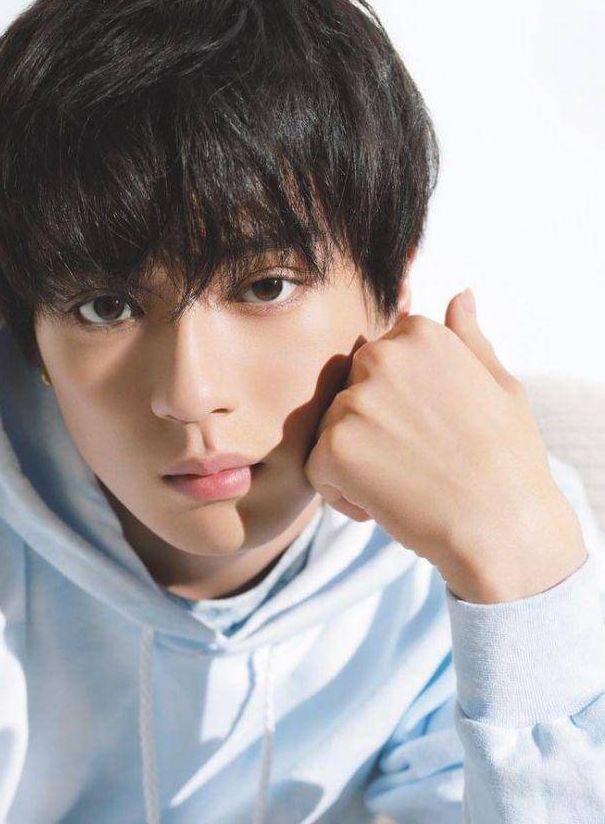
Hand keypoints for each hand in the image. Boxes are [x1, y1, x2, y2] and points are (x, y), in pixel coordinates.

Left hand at [303, 289, 587, 602]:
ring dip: (356, 462)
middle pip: (349, 393)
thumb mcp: (498, 385)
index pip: (377, 362)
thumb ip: (467, 339)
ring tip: (405, 484)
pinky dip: (340, 493)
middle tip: (417, 460)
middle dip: (371, 427)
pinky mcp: (333, 447)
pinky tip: (380, 506)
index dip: (398, 403)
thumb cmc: (506, 459)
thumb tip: (458, 296)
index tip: (430, 430)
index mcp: (419, 335)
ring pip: (332, 430)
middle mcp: (380, 357)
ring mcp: (354, 402)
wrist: (502, 528)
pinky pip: (317, 469)